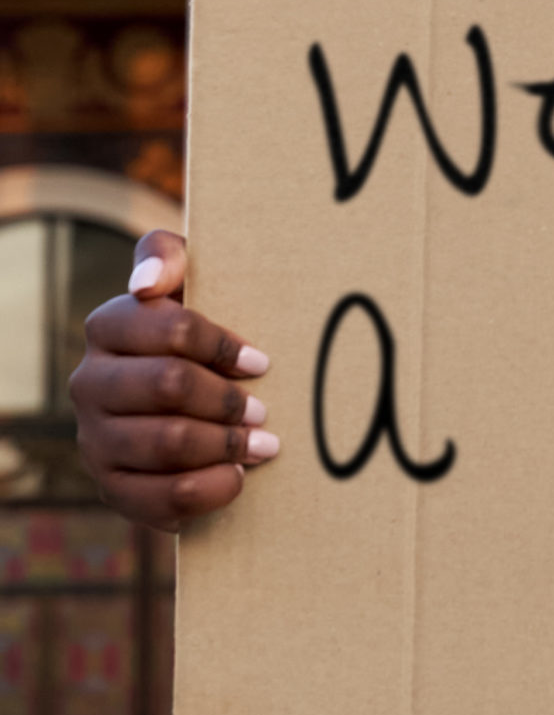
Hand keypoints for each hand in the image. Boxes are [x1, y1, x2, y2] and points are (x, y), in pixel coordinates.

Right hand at [70, 229, 276, 531]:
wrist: (180, 392)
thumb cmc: (193, 323)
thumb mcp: (187, 276)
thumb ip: (167, 256)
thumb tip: (146, 283)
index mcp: (107, 325)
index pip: (171, 329)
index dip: (222, 346)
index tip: (262, 361)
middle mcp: (89, 382)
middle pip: (170, 386)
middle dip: (226, 399)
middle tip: (264, 410)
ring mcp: (94, 438)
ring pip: (166, 443)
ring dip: (224, 445)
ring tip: (264, 444)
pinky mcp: (109, 487)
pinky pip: (158, 499)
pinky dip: (207, 491)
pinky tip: (237, 478)